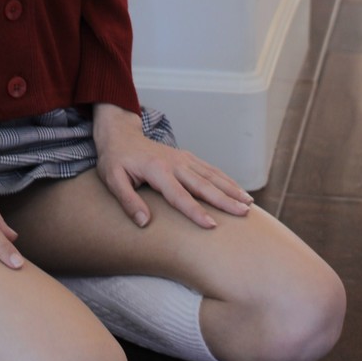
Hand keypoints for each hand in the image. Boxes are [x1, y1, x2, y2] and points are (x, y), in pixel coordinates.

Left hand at [92, 104, 252, 229]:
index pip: (179, 195)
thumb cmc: (115, 160)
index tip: (212, 225)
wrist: (121, 135)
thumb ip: (128, 201)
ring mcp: (183, 159)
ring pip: (212, 175)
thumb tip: (144, 223)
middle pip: (203, 185)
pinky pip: (210, 169)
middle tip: (244, 213)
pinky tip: (238, 190)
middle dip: (225, 200)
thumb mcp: (112, 180)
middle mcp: (175, 163)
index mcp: (157, 170)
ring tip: (249, 203)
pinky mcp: (187, 158)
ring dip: (231, 189)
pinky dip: (226, 180)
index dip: (195, 211)